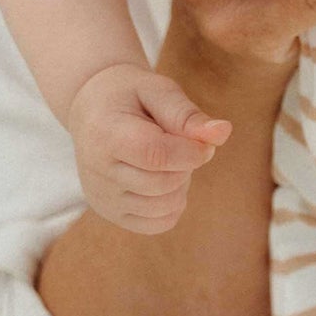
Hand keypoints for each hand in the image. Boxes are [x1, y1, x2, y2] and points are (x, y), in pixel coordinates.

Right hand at [68, 64, 230, 234]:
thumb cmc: (130, 96)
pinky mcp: (110, 213)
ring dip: (180, 184)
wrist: (91, 110)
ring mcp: (101, 197)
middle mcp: (96, 172)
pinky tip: (164, 179)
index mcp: (104, 135)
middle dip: (186, 165)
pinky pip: (158, 224)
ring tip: (169, 160)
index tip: (205, 140)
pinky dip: (173, 204)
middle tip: (179, 143)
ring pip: (164, 207)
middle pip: (163, 183)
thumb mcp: (158, 91)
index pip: (156, 156)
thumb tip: (223, 133)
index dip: (191, 151)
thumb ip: (188, 115)